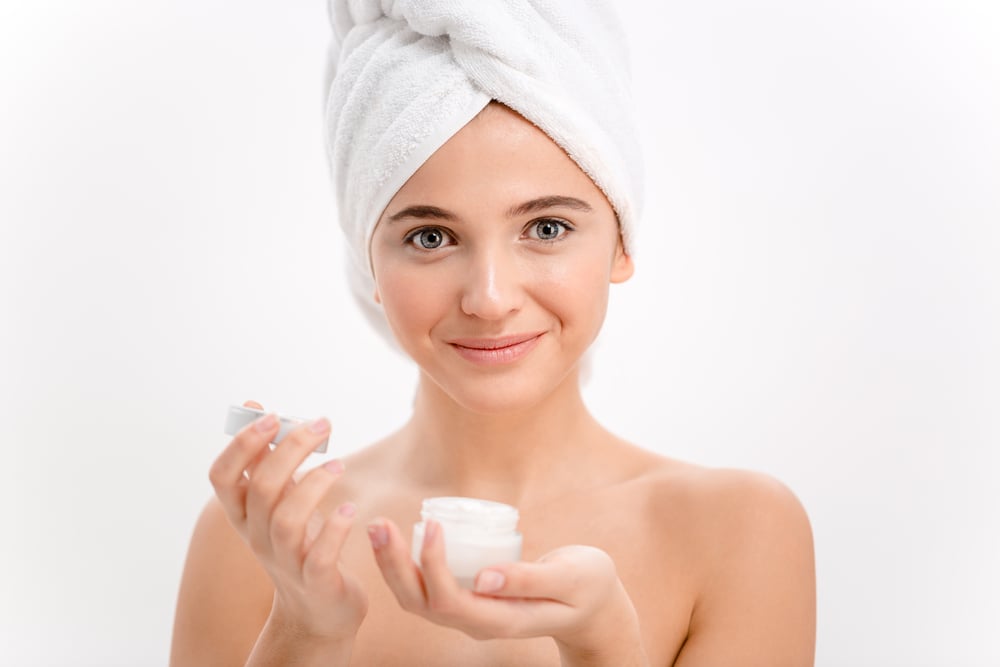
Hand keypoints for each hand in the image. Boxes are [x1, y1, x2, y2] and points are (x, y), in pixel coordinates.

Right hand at [208, 400, 367, 644]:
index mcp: (243, 514)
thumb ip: (266, 457)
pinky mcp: (315, 581)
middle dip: (290, 450)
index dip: (242, 445)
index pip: (221, 477)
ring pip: (286, 521)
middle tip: (323, 424)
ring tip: (339, 465)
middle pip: (261, 489)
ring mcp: (284, 561)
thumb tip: (255, 405)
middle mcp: (256, 537)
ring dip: (313, 485)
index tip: (272, 416)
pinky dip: (334, 529)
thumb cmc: (298, 542)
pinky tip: (351, 510)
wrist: (317, 609)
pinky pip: (319, 555)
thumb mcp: (277, 500)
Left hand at [367, 518, 647, 665]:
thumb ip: (530, 578)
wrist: (594, 608)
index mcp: (501, 620)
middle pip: (420, 603)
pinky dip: (406, 565)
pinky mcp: (469, 600)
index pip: (450, 601)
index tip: (434, 525)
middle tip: (378, 524)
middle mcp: (477, 623)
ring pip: (417, 599)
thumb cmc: (588, 587)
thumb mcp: (571, 579)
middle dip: (393, 565)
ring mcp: (470, 614)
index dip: (434, 566)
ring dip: (392, 565)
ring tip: (378, 527)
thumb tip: (484, 576)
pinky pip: (427, 589)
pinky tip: (399, 538)